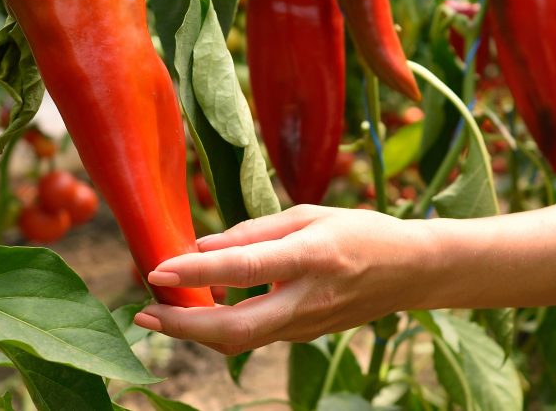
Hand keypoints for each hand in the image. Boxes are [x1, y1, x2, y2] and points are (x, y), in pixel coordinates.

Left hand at [132, 205, 432, 354]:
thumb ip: (254, 232)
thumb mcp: (310, 215)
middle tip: (143, 312)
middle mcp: (308, 298)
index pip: (245, 268)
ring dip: (195, 329)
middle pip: (236, 329)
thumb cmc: (360, 232)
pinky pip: (254, 336)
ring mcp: (308, 325)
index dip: (197, 272)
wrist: (412, 272)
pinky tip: (199, 309)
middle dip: (183, 325)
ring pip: (240, 340)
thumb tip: (201, 246)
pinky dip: (220, 326)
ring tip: (158, 311)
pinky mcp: (305, 337)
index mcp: (313, 257)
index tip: (158, 268)